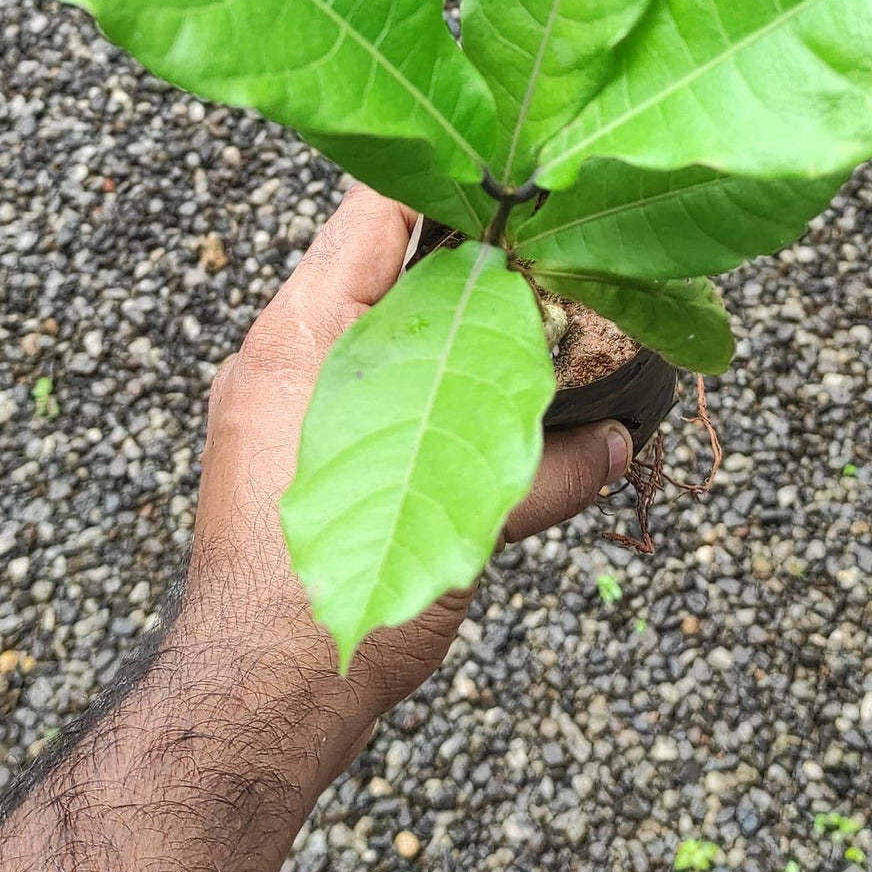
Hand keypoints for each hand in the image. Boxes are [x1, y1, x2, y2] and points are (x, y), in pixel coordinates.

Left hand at [179, 184, 631, 785]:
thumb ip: (542, 471)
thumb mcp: (455, 521)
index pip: (375, 206)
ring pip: (374, 323)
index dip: (451, 176)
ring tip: (528, 316)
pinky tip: (481, 396)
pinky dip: (422, 377)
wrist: (251, 703)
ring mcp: (279, 401)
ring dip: (444, 318)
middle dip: (464, 254)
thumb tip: (620, 443)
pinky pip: (363, 381)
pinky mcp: (294, 451)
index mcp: (302, 335)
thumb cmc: (329, 604)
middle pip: (380, 260)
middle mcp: (282, 354)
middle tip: (547, 246)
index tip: (521, 168)